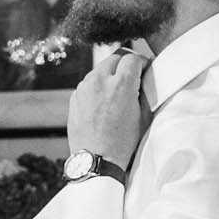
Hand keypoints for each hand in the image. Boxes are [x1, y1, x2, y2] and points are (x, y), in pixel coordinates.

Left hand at [67, 46, 148, 164]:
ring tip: (116, 92)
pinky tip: (103, 103)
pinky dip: (97, 87)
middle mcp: (99, 81)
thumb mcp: (143, 116)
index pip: (132, 58)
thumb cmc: (123, 142)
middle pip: (114, 58)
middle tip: (132, 77)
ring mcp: (84, 88)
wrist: (96, 160)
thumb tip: (144, 77)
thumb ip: (144, 91)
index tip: (144, 69)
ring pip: (99, 69)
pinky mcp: (75, 97)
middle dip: (125, 64)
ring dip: (109, 75)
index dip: (141, 62)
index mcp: (120, 84)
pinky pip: (88, 84)